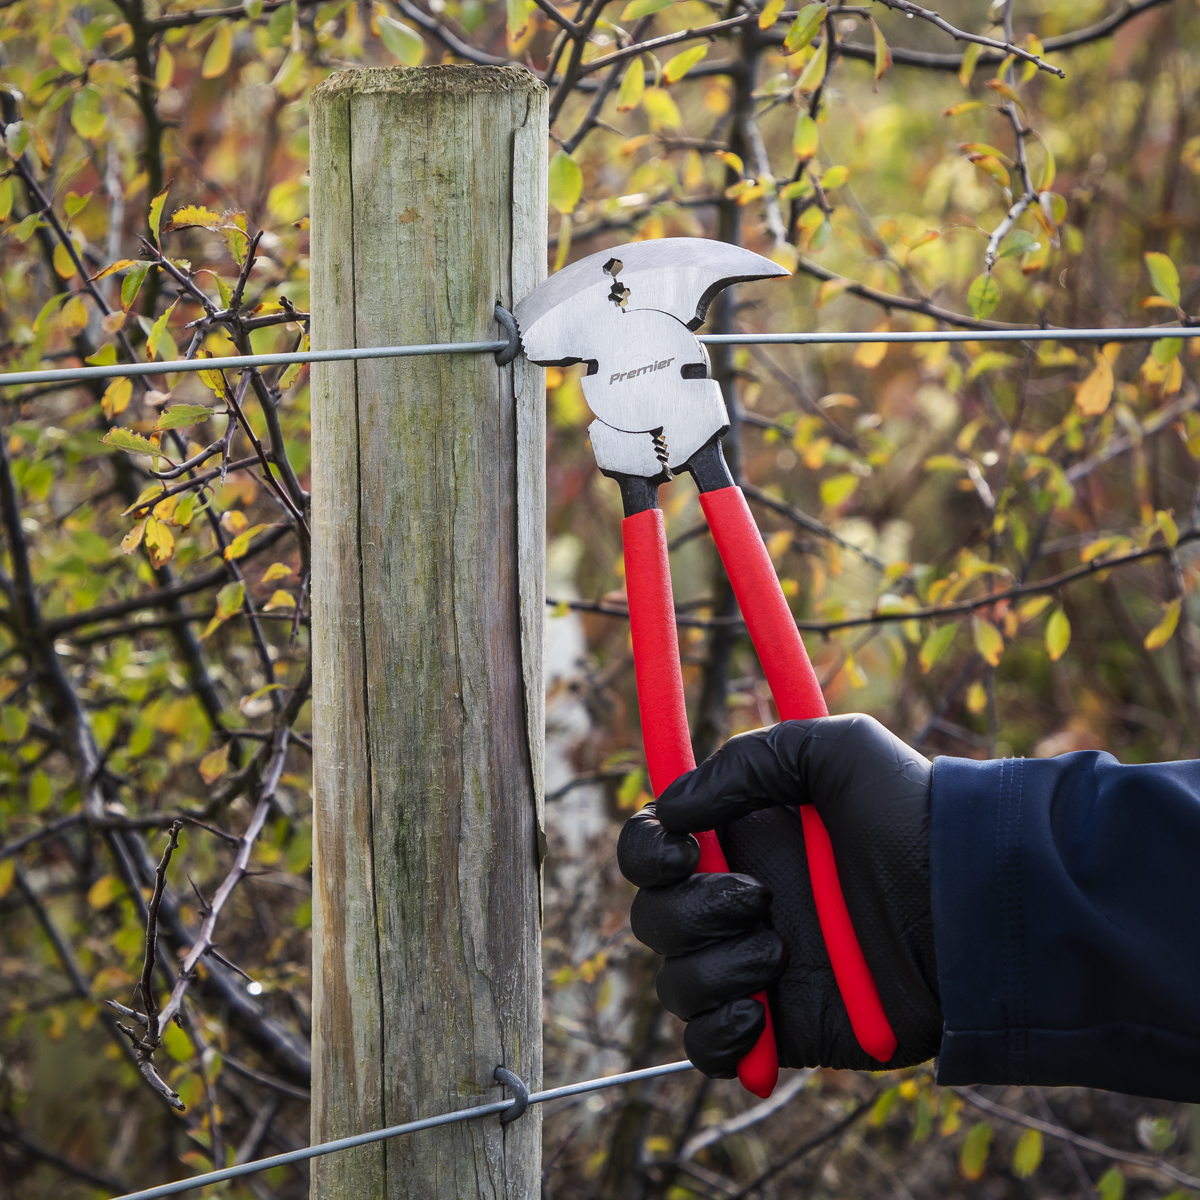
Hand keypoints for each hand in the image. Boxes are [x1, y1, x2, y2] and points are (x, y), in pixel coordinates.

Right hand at [617, 714, 942, 1075]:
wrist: (972, 910)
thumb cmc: (913, 817)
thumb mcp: (837, 752)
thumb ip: (745, 762)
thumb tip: (672, 810)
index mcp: (742, 839)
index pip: (652, 848)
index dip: (648, 852)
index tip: (684, 849)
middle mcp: (739, 901)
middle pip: (652, 917)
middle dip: (690, 910)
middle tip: (760, 898)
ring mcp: (756, 967)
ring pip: (675, 982)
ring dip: (713, 967)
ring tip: (780, 951)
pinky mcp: (781, 1028)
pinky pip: (705, 1048)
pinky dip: (715, 1037)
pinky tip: (755, 1016)